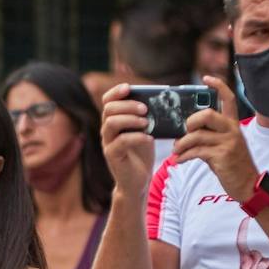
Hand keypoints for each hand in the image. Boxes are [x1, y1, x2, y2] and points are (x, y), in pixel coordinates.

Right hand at [99, 84, 155, 198]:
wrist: (138, 181)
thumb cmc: (141, 154)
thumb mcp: (145, 131)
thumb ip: (146, 117)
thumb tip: (161, 100)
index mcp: (113, 120)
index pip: (107, 101)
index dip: (116, 92)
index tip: (128, 87)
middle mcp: (107, 130)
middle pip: (109, 109)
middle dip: (128, 105)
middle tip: (145, 108)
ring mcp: (108, 143)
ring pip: (111, 123)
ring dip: (130, 119)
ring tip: (147, 123)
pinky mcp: (112, 156)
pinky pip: (121, 141)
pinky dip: (136, 137)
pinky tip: (149, 138)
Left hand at [174, 76, 258, 201]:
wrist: (246, 185)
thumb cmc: (230, 164)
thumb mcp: (222, 144)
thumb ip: (209, 134)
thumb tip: (184, 130)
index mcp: (232, 124)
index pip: (228, 99)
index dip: (218, 86)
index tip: (205, 78)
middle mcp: (232, 130)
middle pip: (207, 114)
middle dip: (190, 121)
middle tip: (184, 131)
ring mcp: (228, 143)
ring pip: (197, 135)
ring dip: (181, 144)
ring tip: (176, 151)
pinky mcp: (223, 156)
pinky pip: (196, 151)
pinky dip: (183, 156)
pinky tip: (179, 160)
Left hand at [232, 217, 268, 268]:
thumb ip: (242, 267)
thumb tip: (249, 257)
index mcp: (243, 258)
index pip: (242, 241)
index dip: (244, 229)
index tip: (246, 218)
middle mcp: (255, 258)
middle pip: (255, 254)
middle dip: (251, 267)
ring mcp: (265, 263)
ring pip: (264, 262)